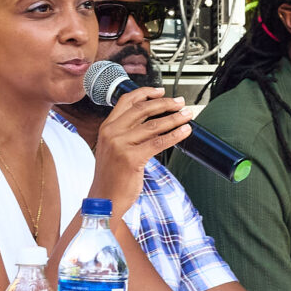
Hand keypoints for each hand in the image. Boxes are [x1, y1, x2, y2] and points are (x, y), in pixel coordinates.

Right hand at [91, 88, 194, 210]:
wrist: (104, 200)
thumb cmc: (111, 176)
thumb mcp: (113, 148)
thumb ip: (127, 133)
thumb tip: (153, 120)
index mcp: (107, 127)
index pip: (126, 101)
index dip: (146, 93)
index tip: (161, 91)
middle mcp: (111, 133)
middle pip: (143, 109)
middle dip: (165, 103)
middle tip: (180, 103)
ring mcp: (120, 145)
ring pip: (153, 125)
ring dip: (174, 118)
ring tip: (187, 115)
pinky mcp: (131, 158)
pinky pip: (158, 143)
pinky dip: (175, 135)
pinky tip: (184, 131)